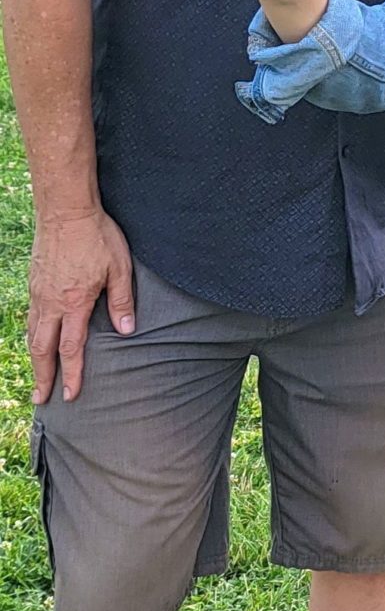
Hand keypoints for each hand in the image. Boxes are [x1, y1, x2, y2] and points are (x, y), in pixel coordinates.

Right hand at [28, 207, 133, 403]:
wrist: (65, 211)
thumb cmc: (98, 237)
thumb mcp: (120, 268)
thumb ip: (123, 302)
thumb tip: (127, 332)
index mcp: (74, 303)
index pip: (70, 348)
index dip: (71, 374)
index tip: (70, 395)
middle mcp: (50, 303)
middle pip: (42, 348)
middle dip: (43, 376)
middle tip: (42, 399)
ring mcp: (38, 293)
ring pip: (32, 334)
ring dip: (35, 359)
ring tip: (38, 377)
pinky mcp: (33, 283)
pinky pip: (30, 318)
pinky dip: (31, 336)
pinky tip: (37, 341)